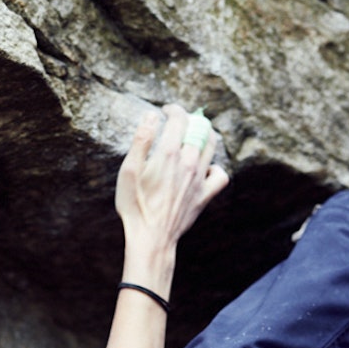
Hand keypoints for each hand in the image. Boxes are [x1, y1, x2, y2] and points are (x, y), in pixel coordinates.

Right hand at [115, 104, 228, 249]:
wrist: (151, 238)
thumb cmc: (135, 205)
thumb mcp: (129, 171)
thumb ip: (141, 140)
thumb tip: (151, 116)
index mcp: (168, 153)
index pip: (179, 118)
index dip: (173, 109)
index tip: (166, 111)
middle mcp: (188, 162)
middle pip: (199, 128)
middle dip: (189, 119)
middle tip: (179, 122)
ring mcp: (199, 179)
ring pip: (212, 145)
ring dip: (204, 135)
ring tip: (193, 136)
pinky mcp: (205, 195)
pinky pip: (220, 174)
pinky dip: (214, 166)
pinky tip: (203, 168)